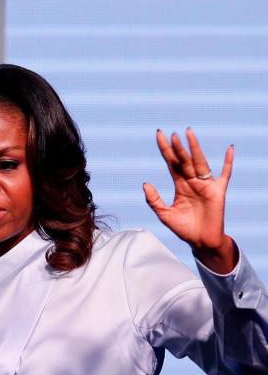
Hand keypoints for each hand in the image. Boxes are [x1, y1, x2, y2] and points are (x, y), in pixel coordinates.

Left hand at [143, 128, 236, 272]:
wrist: (200, 241)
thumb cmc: (184, 228)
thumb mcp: (164, 214)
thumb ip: (154, 200)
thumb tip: (145, 183)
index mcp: (180, 185)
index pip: (171, 163)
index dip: (165, 149)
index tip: (159, 134)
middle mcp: (192, 182)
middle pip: (184, 160)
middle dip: (177, 148)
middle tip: (171, 134)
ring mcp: (206, 185)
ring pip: (199, 162)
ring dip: (194, 149)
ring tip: (188, 134)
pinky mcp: (218, 191)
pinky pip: (225, 174)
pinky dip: (228, 162)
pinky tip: (229, 149)